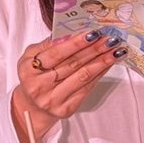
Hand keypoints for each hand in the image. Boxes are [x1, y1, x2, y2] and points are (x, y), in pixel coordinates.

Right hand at [11, 31, 128, 142]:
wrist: (31, 106)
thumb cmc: (33, 76)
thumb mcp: (30, 57)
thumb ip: (47, 44)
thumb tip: (69, 32)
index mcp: (28, 69)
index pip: (56, 53)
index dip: (76, 43)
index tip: (93, 33)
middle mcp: (39, 86)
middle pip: (72, 64)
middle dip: (94, 50)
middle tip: (111, 39)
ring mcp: (52, 99)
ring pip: (82, 77)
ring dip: (102, 62)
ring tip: (115, 50)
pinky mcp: (65, 109)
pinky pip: (86, 89)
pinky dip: (99, 74)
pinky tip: (108, 64)